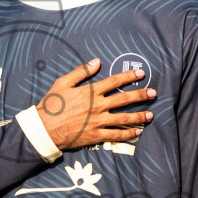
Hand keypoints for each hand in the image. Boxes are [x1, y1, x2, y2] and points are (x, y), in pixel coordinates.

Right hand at [36, 59, 154, 150]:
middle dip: (141, 95)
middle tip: (153, 93)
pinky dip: (128, 134)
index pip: (114, 81)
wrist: (44, 129)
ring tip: (151, 115)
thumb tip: (97, 61)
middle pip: (124, 99)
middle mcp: (98, 106)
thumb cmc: (51, 105)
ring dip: (139, 116)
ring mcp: (98, 122)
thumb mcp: (62, 83)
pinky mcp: (96, 136)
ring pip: (124, 118)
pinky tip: (137, 132)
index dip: (129, 76)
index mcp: (90, 92)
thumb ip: (81, 72)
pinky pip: (116, 135)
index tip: (141, 73)